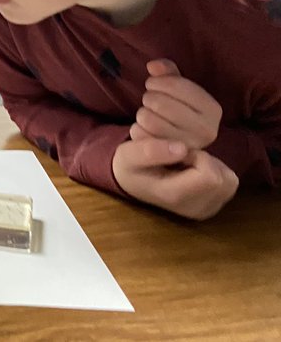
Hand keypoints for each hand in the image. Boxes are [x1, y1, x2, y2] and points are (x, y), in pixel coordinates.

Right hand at [112, 137, 238, 219]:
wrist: (131, 182)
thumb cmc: (130, 166)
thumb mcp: (128, 154)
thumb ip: (150, 150)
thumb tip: (182, 148)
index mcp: (175, 196)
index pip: (210, 177)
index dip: (197, 156)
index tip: (178, 152)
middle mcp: (195, 209)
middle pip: (224, 180)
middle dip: (206, 160)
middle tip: (182, 157)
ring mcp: (206, 210)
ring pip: (230, 182)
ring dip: (212, 166)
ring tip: (188, 163)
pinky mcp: (213, 206)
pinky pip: (229, 184)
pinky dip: (216, 171)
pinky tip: (195, 170)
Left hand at [128, 59, 221, 149]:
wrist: (175, 144)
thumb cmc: (177, 109)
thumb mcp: (178, 88)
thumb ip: (168, 73)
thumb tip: (153, 66)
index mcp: (212, 109)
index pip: (177, 85)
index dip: (158, 81)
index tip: (153, 84)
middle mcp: (207, 130)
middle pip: (159, 103)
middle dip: (149, 97)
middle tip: (150, 101)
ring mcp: (189, 146)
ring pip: (149, 120)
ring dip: (142, 113)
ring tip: (148, 114)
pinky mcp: (170, 158)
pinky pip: (142, 136)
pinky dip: (137, 128)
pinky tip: (144, 128)